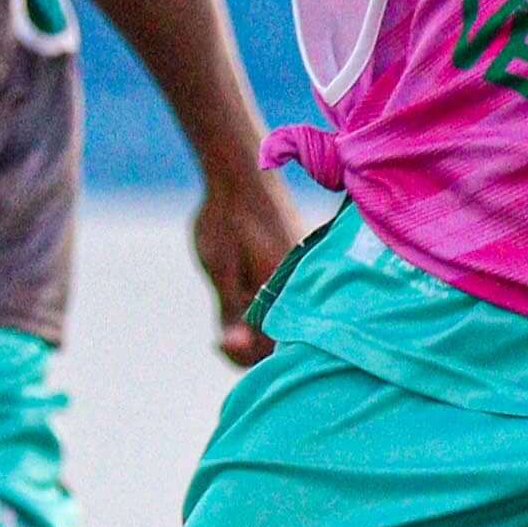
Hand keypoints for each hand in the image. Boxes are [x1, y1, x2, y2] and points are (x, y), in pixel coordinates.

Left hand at [191, 162, 308, 365]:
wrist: (240, 170)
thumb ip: (232, 313)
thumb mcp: (220, 270)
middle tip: (221, 337)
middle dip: (253, 346)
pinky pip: (290, 304)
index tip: (221, 342)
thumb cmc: (226, 219)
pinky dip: (266, 312)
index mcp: (290, 289)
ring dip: (258, 330)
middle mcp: (307, 285)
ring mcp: (306, 278)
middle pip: (287, 338)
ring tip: (228, 322)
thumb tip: (234, 348)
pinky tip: (244, 301)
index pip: (277, 347)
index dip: (246, 356)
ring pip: (288, 322)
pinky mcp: (299, 271)